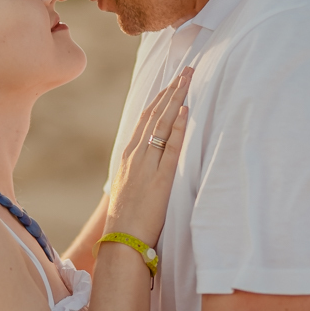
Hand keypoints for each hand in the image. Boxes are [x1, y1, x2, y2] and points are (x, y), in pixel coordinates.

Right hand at [105, 66, 191, 245]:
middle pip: (154, 114)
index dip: (159, 99)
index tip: (172, 82)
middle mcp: (136, 155)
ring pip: (162, 124)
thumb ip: (139, 171)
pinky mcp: (160, 178)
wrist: (121, 240)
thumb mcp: (129, 187)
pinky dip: (177, 127)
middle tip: (186, 70)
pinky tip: (185, 110)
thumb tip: (150, 163)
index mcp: (128, 156)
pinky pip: (170, 147)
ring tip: (188, 79)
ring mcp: (147, 165)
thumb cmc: (127, 218)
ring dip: (176, 99)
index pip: (145, 119)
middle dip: (171, 90)